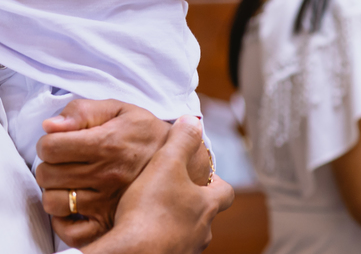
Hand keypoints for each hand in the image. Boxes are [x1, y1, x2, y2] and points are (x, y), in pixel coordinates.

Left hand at [36, 99, 213, 247]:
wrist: (184, 163)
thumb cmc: (145, 133)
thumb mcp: (119, 110)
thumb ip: (82, 111)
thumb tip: (50, 125)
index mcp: (106, 144)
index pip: (50, 147)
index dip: (47, 143)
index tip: (57, 144)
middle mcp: (106, 176)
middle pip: (47, 175)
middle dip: (48, 165)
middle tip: (62, 163)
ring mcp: (107, 204)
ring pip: (54, 202)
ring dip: (54, 191)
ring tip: (67, 183)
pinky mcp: (110, 225)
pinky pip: (71, 233)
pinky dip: (64, 221)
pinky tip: (73, 206)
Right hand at [86, 117, 233, 253]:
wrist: (135, 251)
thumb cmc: (152, 208)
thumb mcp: (166, 163)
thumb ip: (181, 141)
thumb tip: (194, 120)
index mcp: (206, 205)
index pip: (225, 192)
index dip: (217, 182)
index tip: (205, 176)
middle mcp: (202, 230)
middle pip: (206, 213)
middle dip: (193, 202)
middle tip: (173, 191)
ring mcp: (187, 248)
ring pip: (188, 230)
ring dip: (176, 220)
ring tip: (154, 210)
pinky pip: (170, 244)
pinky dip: (162, 236)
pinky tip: (144, 230)